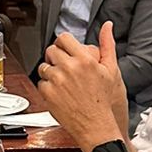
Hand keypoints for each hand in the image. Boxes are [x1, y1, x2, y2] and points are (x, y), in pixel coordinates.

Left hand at [37, 29, 126, 151]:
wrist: (95, 125)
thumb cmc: (103, 101)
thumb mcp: (111, 70)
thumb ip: (107, 45)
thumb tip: (107, 26)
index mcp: (84, 60)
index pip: (64, 38)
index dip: (63, 43)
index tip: (64, 50)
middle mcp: (69, 68)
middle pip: (51, 50)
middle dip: (56, 57)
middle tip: (63, 67)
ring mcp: (57, 81)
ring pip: (44, 66)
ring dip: (50, 72)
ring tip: (62, 82)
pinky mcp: (48, 93)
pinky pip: (40, 83)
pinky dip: (47, 87)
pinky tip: (59, 93)